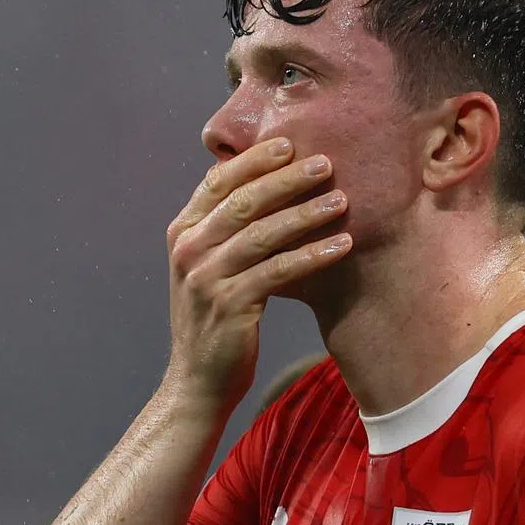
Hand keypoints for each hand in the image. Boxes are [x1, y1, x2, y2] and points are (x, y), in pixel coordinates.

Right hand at [162, 138, 351, 410]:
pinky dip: (311, 256)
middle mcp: (189, 250)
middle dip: (286, 179)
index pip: (217, 183)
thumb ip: (224, 228)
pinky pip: (278, 272)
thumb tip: (262, 183)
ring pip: (263, 234)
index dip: (253, 161)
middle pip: (243, 202)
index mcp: (182, 232)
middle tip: (325, 163)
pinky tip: (340, 246)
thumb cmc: (213, 318)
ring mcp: (206, 278)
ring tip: (342, 200)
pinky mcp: (230, 306)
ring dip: (306, 214)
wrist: (196, 381)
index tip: (288, 143)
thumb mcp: (207, 266)